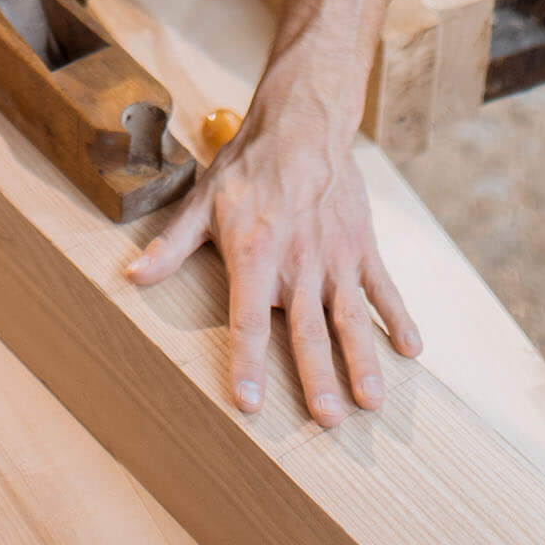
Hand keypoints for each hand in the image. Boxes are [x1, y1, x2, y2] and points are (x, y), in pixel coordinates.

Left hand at [125, 77, 420, 426]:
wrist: (302, 123)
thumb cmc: (246, 166)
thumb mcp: (200, 202)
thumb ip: (171, 246)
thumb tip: (132, 278)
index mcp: (255, 254)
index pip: (249, 320)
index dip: (248, 363)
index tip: (249, 403)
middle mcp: (298, 262)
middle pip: (307, 330)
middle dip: (318, 378)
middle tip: (329, 421)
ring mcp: (336, 256)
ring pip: (350, 317)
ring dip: (362, 360)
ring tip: (372, 401)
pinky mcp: (362, 246)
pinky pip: (383, 288)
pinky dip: (398, 319)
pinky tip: (412, 351)